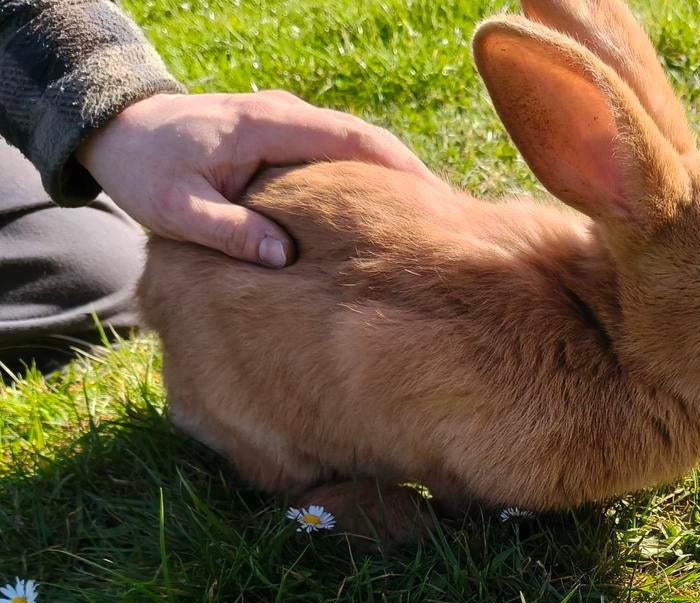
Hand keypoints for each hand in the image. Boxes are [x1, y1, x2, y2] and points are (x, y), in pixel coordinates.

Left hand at [76, 91, 439, 266]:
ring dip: (391, 177)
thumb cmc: (146, 169)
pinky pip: (338, 151)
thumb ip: (227, 230)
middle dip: (410, 176)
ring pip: (356, 145)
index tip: (433, 204)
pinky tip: (380, 211)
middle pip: (368, 139)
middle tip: (446, 220)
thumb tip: (284, 258)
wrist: (120, 129)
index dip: (399, 170)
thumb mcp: (174, 208)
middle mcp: (287, 114)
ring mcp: (288, 120)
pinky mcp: (285, 133)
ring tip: (425, 220)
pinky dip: (366, 176)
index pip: (353, 140)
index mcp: (269, 126)